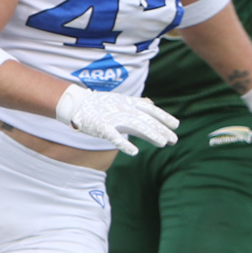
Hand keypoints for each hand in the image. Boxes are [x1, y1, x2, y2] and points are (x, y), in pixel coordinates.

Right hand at [54, 84, 178, 155]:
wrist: (76, 103)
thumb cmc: (100, 104)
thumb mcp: (121, 100)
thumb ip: (136, 103)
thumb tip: (151, 104)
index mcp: (129, 103)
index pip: (150, 110)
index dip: (163, 117)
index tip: (176, 125)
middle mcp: (124, 109)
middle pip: (146, 120)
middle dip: (161, 129)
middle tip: (174, 140)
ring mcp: (113, 118)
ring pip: (136, 127)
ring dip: (150, 135)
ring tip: (163, 143)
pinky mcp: (102, 127)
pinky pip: (114, 137)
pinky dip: (124, 144)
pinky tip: (134, 152)